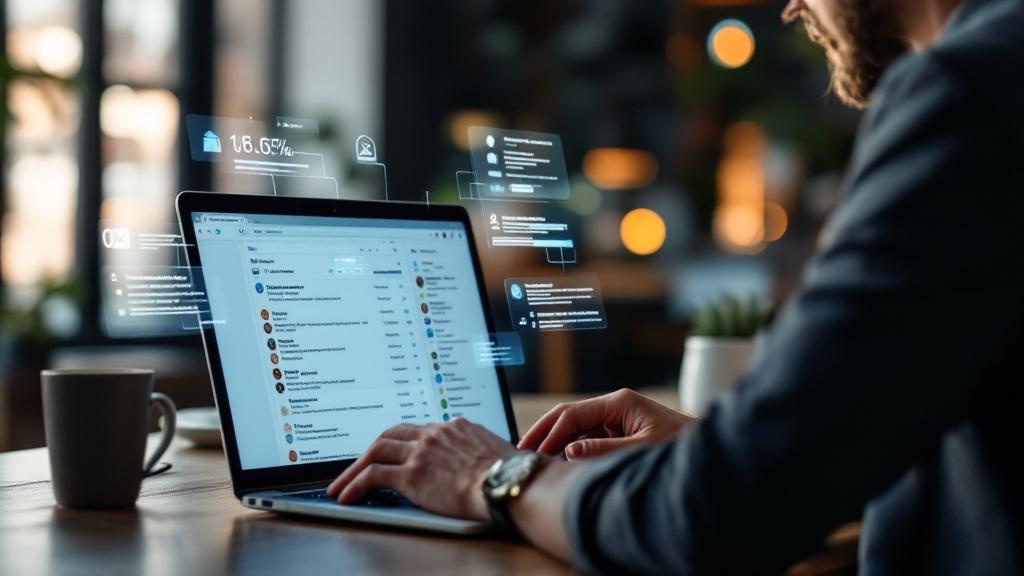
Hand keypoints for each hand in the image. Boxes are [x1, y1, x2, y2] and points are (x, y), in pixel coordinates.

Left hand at [326, 419, 516, 520]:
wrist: (509, 483)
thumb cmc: (512, 475)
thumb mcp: (497, 453)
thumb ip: (480, 453)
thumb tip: (484, 465)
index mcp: (455, 427)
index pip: (419, 430)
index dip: (401, 442)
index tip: (393, 453)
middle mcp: (435, 433)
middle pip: (391, 434)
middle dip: (372, 450)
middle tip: (358, 465)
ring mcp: (421, 451)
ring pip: (375, 451)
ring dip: (354, 468)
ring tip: (341, 485)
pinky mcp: (411, 474)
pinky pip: (372, 476)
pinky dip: (355, 484)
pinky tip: (346, 496)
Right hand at [518, 388, 694, 459]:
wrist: (708, 452)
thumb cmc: (680, 447)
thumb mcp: (641, 449)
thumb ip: (604, 450)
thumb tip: (569, 450)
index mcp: (619, 402)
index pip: (572, 414)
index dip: (549, 433)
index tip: (532, 452)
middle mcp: (615, 407)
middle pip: (568, 417)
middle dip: (544, 433)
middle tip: (520, 452)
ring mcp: (616, 419)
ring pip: (576, 429)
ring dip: (555, 444)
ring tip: (534, 460)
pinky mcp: (619, 432)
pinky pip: (587, 439)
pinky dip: (570, 450)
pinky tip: (557, 463)